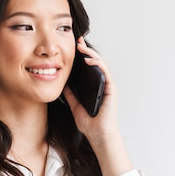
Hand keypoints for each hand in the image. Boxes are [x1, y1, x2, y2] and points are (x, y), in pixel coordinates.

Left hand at [62, 37, 132, 175]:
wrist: (98, 135)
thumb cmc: (89, 124)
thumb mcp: (75, 106)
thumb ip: (71, 95)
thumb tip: (63, 84)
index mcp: (94, 87)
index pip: (89, 68)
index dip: (82, 56)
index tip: (73, 47)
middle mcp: (102, 85)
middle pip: (95, 62)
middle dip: (86, 50)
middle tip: (77, 40)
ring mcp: (108, 86)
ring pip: (100, 64)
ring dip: (91, 53)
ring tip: (81, 46)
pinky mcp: (111, 89)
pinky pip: (105, 72)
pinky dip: (97, 63)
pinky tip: (88, 59)